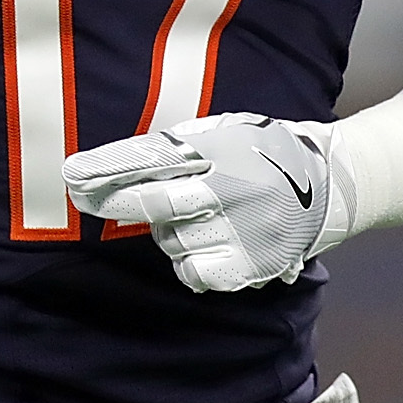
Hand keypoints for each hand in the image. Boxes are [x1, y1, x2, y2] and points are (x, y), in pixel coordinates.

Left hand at [63, 112, 342, 291]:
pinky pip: (192, 272)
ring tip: (201, 215)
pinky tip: (211, 244)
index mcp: (225, 148)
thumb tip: (117, 165)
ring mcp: (243, 229)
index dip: (109, 168)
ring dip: (169, 231)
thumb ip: (180, 146)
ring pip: (172, 239)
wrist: (332, 185)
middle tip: (82, 197)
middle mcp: (233, 188)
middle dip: (112, 200)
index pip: (156, 158)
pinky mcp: (250, 265)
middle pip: (157, 202)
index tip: (70, 174)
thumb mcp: (227, 130)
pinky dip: (190, 261)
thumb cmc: (264, 152)